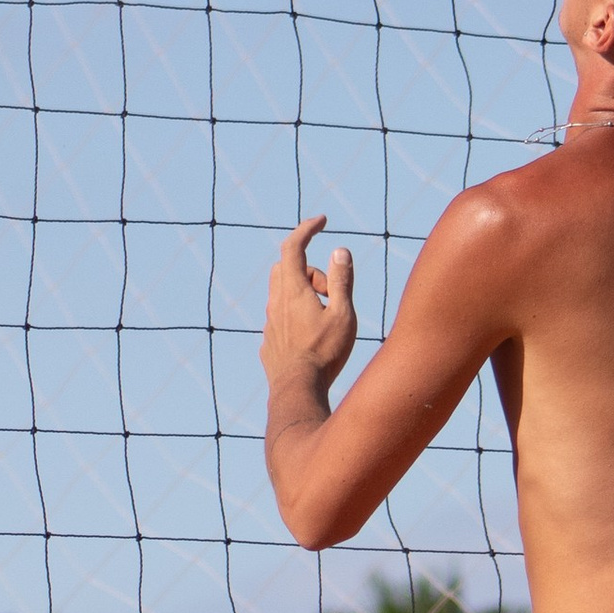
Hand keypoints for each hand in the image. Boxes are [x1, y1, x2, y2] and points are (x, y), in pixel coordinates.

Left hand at [265, 215, 357, 392]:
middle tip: (332, 293)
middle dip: (312, 270)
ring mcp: (270, 323)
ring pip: (283, 293)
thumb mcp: (343, 314)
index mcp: (293, 290)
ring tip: (327, 318)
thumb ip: (341, 280)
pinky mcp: (270, 342)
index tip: (322, 221)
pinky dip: (298, 315)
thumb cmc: (324, 353)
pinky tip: (313, 338)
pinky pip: (282, 317)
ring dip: (305, 294)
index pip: (293, 246)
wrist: (297, 391)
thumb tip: (339, 251)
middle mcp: (276, 302)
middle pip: (287, 268)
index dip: (306, 229)